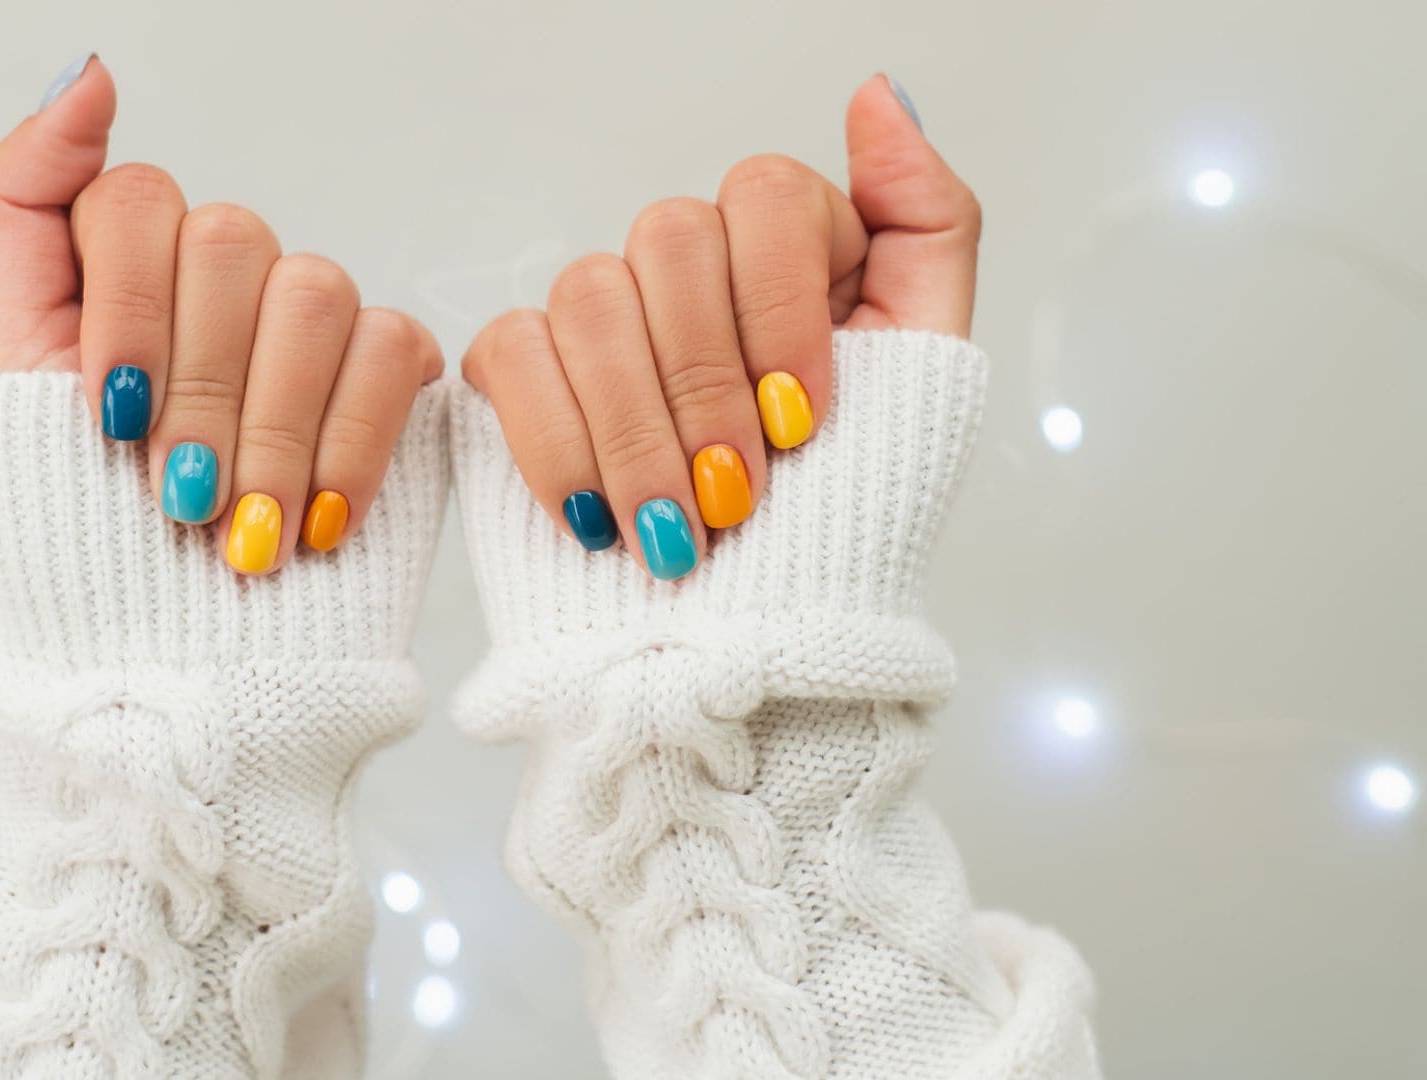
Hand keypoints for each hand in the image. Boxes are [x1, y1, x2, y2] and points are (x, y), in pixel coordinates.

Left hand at [0, 55, 443, 574]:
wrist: (161, 660)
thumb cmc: (70, 528)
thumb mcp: (0, 369)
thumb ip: (20, 205)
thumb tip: (86, 74)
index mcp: (121, 261)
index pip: (134, 200)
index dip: (127, 308)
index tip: (111, 419)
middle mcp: (219, 276)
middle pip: (230, 240)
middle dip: (199, 388)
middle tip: (177, 494)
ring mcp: (305, 325)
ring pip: (314, 293)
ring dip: (270, 430)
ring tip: (242, 531)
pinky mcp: (386, 379)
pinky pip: (393, 351)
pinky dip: (350, 443)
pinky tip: (314, 518)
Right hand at [461, 75, 979, 580]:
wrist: (757, 649)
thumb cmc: (851, 521)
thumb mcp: (928, 376)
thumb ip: (926, 224)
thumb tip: (879, 93)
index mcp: (791, 249)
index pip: (765, 194)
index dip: (782, 307)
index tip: (804, 421)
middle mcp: (692, 268)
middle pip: (672, 236)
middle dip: (708, 382)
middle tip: (738, 491)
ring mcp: (604, 317)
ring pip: (588, 295)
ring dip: (639, 432)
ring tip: (679, 534)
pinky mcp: (527, 375)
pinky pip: (512, 356)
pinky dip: (559, 448)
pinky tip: (600, 520)